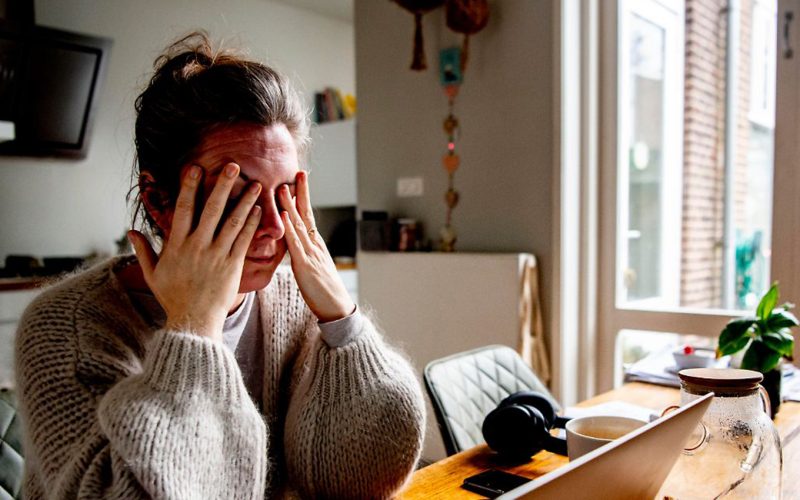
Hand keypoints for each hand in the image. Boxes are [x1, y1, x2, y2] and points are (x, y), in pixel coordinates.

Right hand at [128, 163, 262, 339]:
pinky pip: (244, 240)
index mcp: (177, 245)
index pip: (184, 209)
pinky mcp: (233, 265)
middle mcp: (198, 246)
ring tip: (255, 184)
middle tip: (233, 165)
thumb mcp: (152, 274)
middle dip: (223, 185)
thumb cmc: (173, 298)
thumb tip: (130, 231)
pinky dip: (252, 224)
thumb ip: (143, 251)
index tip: (195, 168)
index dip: (190, 187)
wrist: (194, 321)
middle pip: (212, 209)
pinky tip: (259, 210)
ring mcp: (217, 255)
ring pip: (233, 222)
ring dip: (245, 201)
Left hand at [279, 171, 354, 321]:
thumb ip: (303, 254)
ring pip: (299, 225)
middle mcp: (314, 245)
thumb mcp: (312, 268)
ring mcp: (310, 254)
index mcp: (315, 245)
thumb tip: (294, 245)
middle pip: (307, 214)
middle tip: (299, 172)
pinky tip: (284, 217)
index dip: (302, 198)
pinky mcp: (305, 266)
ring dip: (291, 205)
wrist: (336, 308)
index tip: (298, 180)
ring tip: (283, 187)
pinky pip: (296, 245)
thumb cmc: (323, 291)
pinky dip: (290, 229)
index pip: (308, 216)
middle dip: (302, 192)